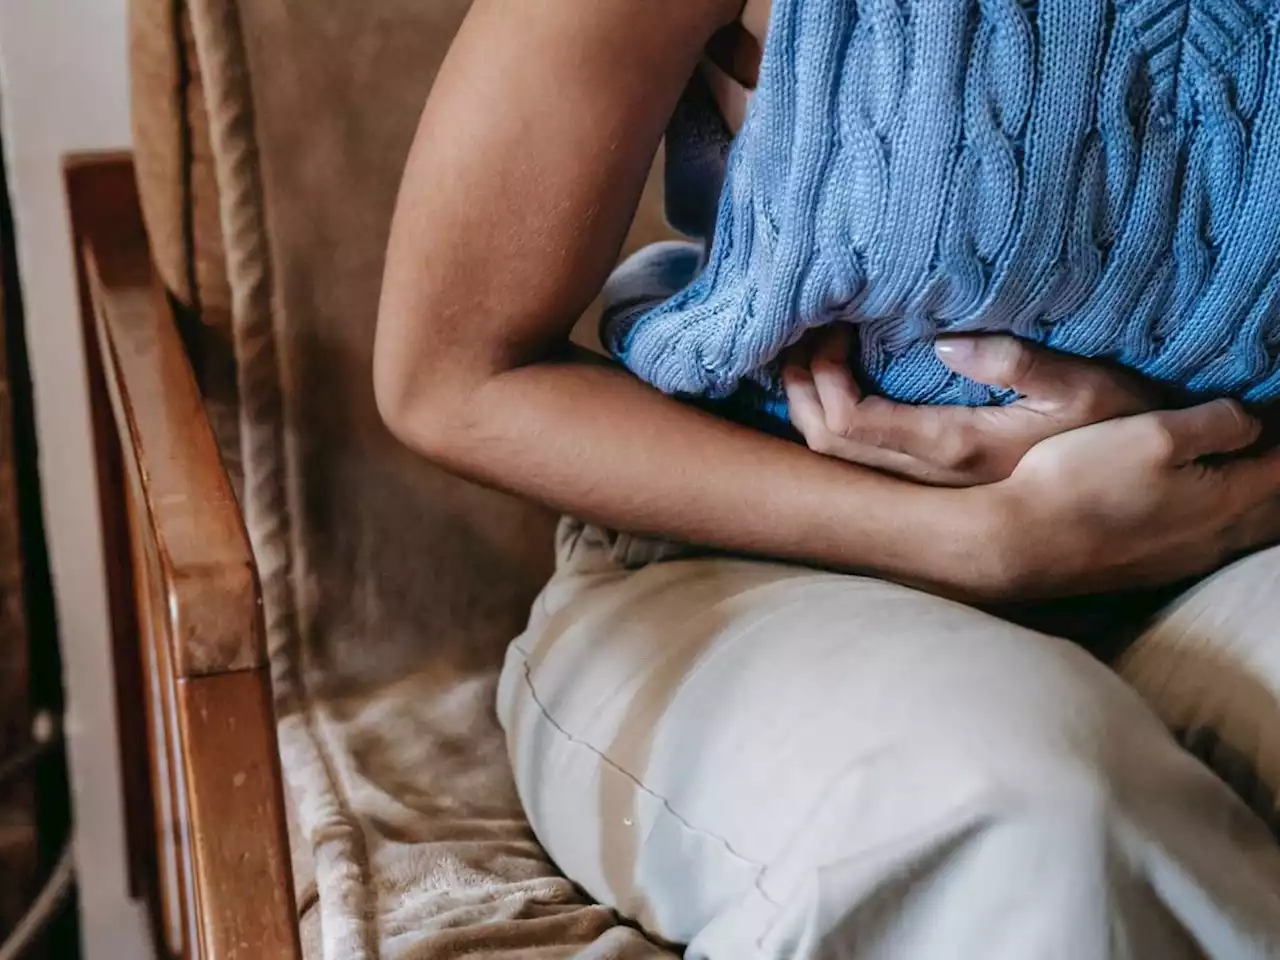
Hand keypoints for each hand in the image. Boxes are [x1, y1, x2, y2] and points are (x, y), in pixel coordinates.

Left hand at [782, 325, 1155, 485]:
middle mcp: (930, 477)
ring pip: (837, 457)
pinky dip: (833, 417)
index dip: (821, 377)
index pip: (851, 423)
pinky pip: (860, 456)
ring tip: (810, 351)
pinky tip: (838, 383)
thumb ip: (1018, 364)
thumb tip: (943, 344)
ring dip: (811, 403)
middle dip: (800, 387)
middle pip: (826, 444)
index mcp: (956, 448)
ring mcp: (930, 484)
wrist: (1142, 484)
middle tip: (802, 332)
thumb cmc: (1122, 425)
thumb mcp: (1086, 386)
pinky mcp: (936, 479)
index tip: (833, 327)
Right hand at [985, 401, 1279, 596]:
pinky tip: (1197, 506)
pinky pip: (1203, 541)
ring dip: (1248, 500)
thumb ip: (1216, 422)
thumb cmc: (1083, 481)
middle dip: (1271, 472)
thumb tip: (1250, 422)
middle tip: (1261, 441)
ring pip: (1238, 528)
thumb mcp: (1154, 432)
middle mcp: (1212, 539)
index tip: (1273, 408)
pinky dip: (1215, 518)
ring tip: (1243, 469)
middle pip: (1269, 507)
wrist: (1020, 542)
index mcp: (1225, 500)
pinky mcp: (1147, 569)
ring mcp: (1180, 560)